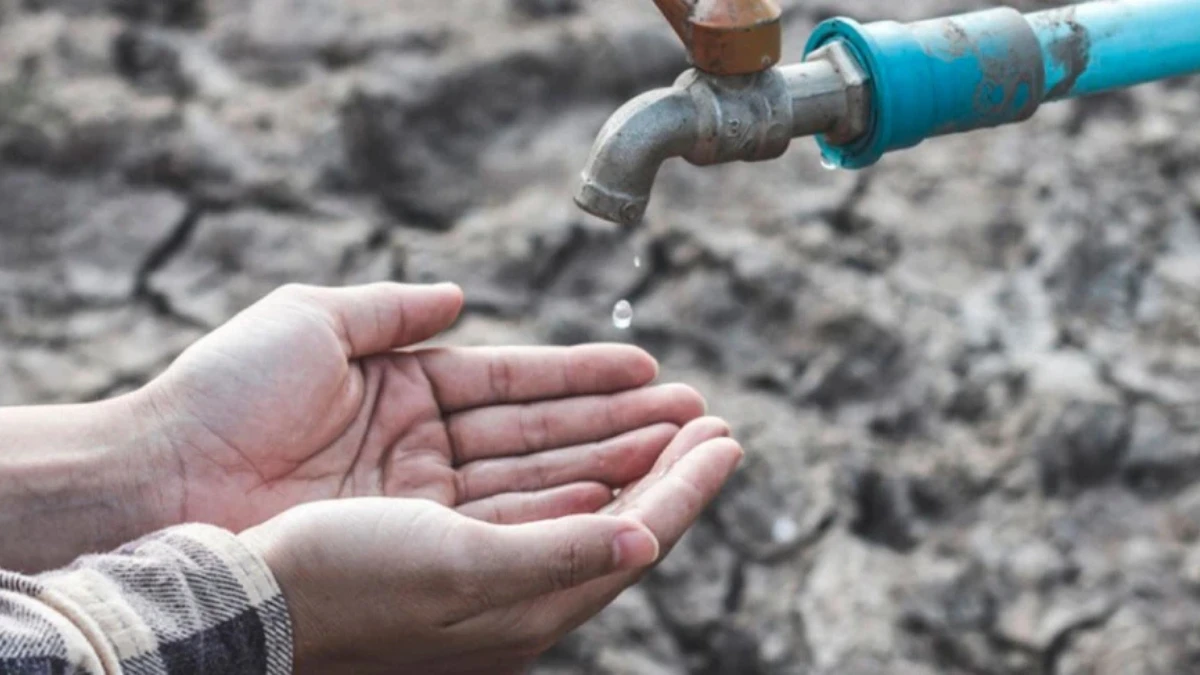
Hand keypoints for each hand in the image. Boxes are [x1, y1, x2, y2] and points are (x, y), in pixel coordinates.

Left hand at [142, 283, 705, 531]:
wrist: (162, 478)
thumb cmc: (223, 395)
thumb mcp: (314, 323)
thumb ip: (393, 308)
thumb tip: (459, 296)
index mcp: (408, 396)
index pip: (520, 387)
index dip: (587, 379)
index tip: (651, 369)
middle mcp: (428, 458)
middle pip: (550, 442)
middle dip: (629, 428)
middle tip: (700, 414)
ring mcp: (430, 510)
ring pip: (550, 487)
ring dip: (624, 468)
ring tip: (694, 447)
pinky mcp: (427, 555)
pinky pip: (521, 531)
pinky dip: (582, 515)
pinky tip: (640, 498)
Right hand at [240, 417, 741, 674]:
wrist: (243, 595)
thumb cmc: (345, 585)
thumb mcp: (460, 572)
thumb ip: (559, 555)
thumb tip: (646, 537)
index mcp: (527, 606)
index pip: (636, 535)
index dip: (686, 486)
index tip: (730, 437)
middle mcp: (512, 586)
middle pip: (614, 513)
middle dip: (665, 463)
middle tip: (711, 417)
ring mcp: (478, 556)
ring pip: (574, 494)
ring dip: (621, 450)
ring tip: (667, 411)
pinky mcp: (443, 529)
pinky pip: (526, 490)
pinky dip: (565, 461)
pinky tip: (584, 445)